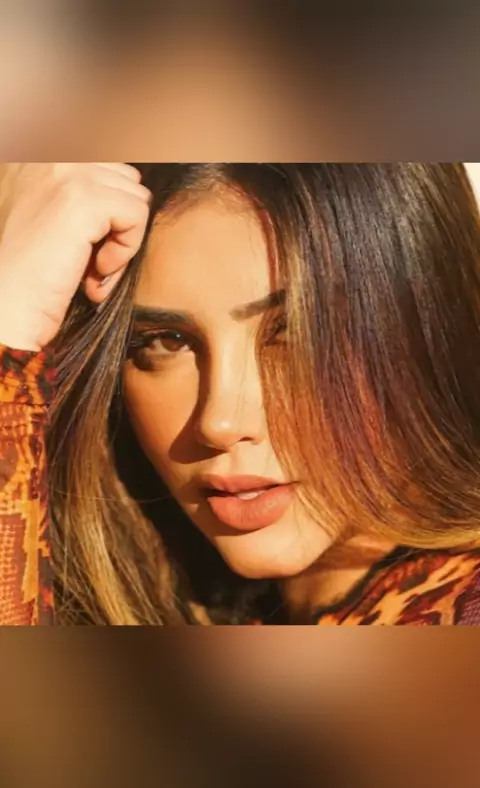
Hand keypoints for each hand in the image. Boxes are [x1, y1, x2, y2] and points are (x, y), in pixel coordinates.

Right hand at [0, 162, 150, 350]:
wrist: (13, 308)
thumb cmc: (41, 275)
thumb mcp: (65, 222)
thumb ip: (93, 195)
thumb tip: (141, 188)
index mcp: (44, 156)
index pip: (113, 166)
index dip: (113, 212)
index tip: (86, 244)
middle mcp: (52, 156)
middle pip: (129, 179)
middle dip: (120, 224)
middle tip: (92, 260)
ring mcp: (66, 173)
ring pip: (137, 197)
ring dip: (123, 240)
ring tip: (93, 266)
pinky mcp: (83, 199)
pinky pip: (137, 214)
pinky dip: (125, 249)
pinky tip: (96, 270)